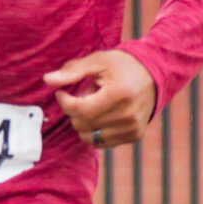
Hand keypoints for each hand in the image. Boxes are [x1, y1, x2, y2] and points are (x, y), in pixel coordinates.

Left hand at [42, 48, 156, 149]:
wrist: (155, 75)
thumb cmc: (122, 65)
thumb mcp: (97, 61)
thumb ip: (72, 71)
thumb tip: (47, 80)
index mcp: (120, 94)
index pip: (80, 110)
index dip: (64, 102)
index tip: (62, 92)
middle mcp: (128, 115)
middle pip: (82, 125)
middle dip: (76, 110)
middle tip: (86, 94)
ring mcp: (132, 129)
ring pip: (89, 137)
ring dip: (85, 122)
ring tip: (97, 104)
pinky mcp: (134, 136)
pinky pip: (100, 142)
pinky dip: (95, 130)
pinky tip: (104, 114)